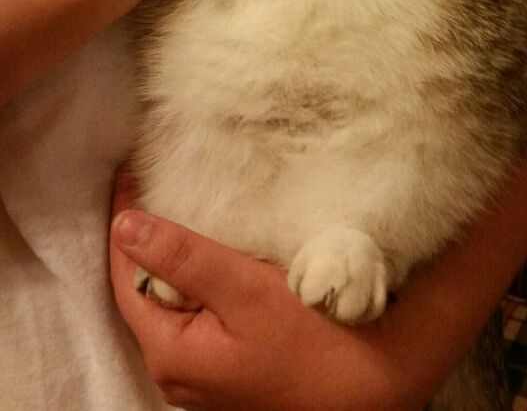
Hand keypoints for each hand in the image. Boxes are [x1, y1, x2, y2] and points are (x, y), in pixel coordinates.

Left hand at [110, 170, 432, 410]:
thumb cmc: (314, 343)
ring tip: (183, 200)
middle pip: (145, 286)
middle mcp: (176, 369)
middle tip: (156, 176)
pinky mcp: (227, 363)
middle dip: (148, 232)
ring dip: (176, 252)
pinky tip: (215, 246)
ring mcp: (202, 369)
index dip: (127, 218)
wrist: (370, 387)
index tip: (132, 169)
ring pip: (173, 296)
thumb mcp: (245, 290)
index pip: (126, 272)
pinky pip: (198, 309)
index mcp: (169, 352)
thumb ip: (184, 257)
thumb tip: (125, 224)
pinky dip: (199, 274)